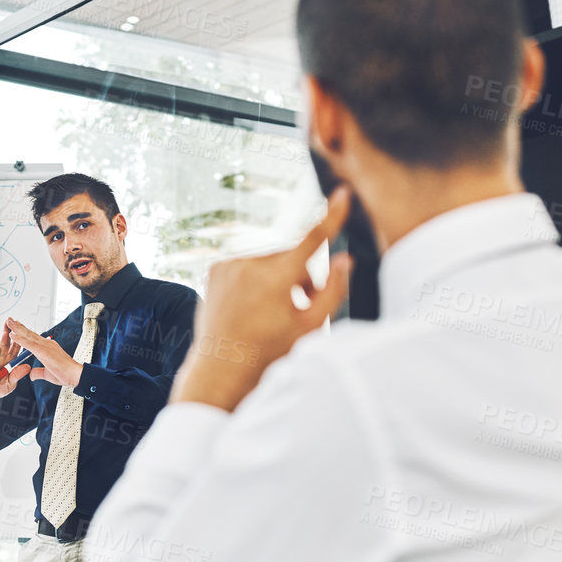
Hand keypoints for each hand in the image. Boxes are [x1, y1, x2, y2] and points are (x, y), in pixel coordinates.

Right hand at [0, 322, 31, 402]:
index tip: (25, 329)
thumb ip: (17, 375)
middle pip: (7, 344)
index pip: (16, 348)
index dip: (20, 339)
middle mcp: (2, 360)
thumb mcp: (11, 384)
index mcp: (9, 362)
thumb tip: (28, 367)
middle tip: (12, 321)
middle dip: (10, 332)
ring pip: (0, 350)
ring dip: (3, 340)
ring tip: (6, 331)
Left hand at [5, 318, 82, 388]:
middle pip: (29, 333)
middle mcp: (47, 344)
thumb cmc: (66, 374)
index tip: (17, 326)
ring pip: (28, 335)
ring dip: (17, 329)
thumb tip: (31, 374)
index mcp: (48, 347)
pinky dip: (19, 339)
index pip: (34, 338)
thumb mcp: (48, 374)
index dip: (24, 332)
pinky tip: (12, 334)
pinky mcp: (43, 351)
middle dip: (19, 326)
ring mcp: (45, 346)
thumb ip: (38, 372)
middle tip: (10, 320)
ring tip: (8, 322)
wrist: (75, 375)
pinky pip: (28, 344)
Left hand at [173, 187, 355, 411]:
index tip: (341, 194)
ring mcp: (230, 264)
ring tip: (274, 311)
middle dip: (301, 276)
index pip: (312, 239)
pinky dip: (255, 279)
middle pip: (292, 257)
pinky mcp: (216, 268)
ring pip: (270, 261)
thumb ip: (333, 291)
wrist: (221, 368)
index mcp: (276, 278)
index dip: (331, 216)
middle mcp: (251, 264)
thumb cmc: (269, 352)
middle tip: (301, 307)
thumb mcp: (309, 327)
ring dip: (278, 278)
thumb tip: (345, 259)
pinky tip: (251, 306)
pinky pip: (247, 264)